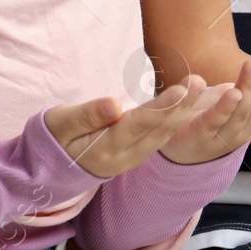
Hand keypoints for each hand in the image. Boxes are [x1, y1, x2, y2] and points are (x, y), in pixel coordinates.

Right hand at [44, 76, 213, 178]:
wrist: (51, 167)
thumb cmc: (54, 137)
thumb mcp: (61, 124)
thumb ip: (87, 115)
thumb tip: (114, 105)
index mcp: (104, 150)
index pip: (137, 125)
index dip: (160, 107)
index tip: (180, 89)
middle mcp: (124, 159)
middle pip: (157, 130)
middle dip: (181, 106)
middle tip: (200, 82)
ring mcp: (132, 160)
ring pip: (162, 135)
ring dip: (183, 111)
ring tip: (199, 87)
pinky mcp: (136, 155)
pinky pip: (161, 137)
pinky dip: (177, 120)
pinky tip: (190, 104)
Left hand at [161, 49, 250, 164]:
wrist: (178, 149)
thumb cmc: (210, 119)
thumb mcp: (238, 104)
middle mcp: (243, 131)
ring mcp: (223, 137)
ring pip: (240, 111)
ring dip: (248, 86)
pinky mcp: (199, 136)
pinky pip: (214, 121)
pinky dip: (225, 107)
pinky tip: (233, 92)